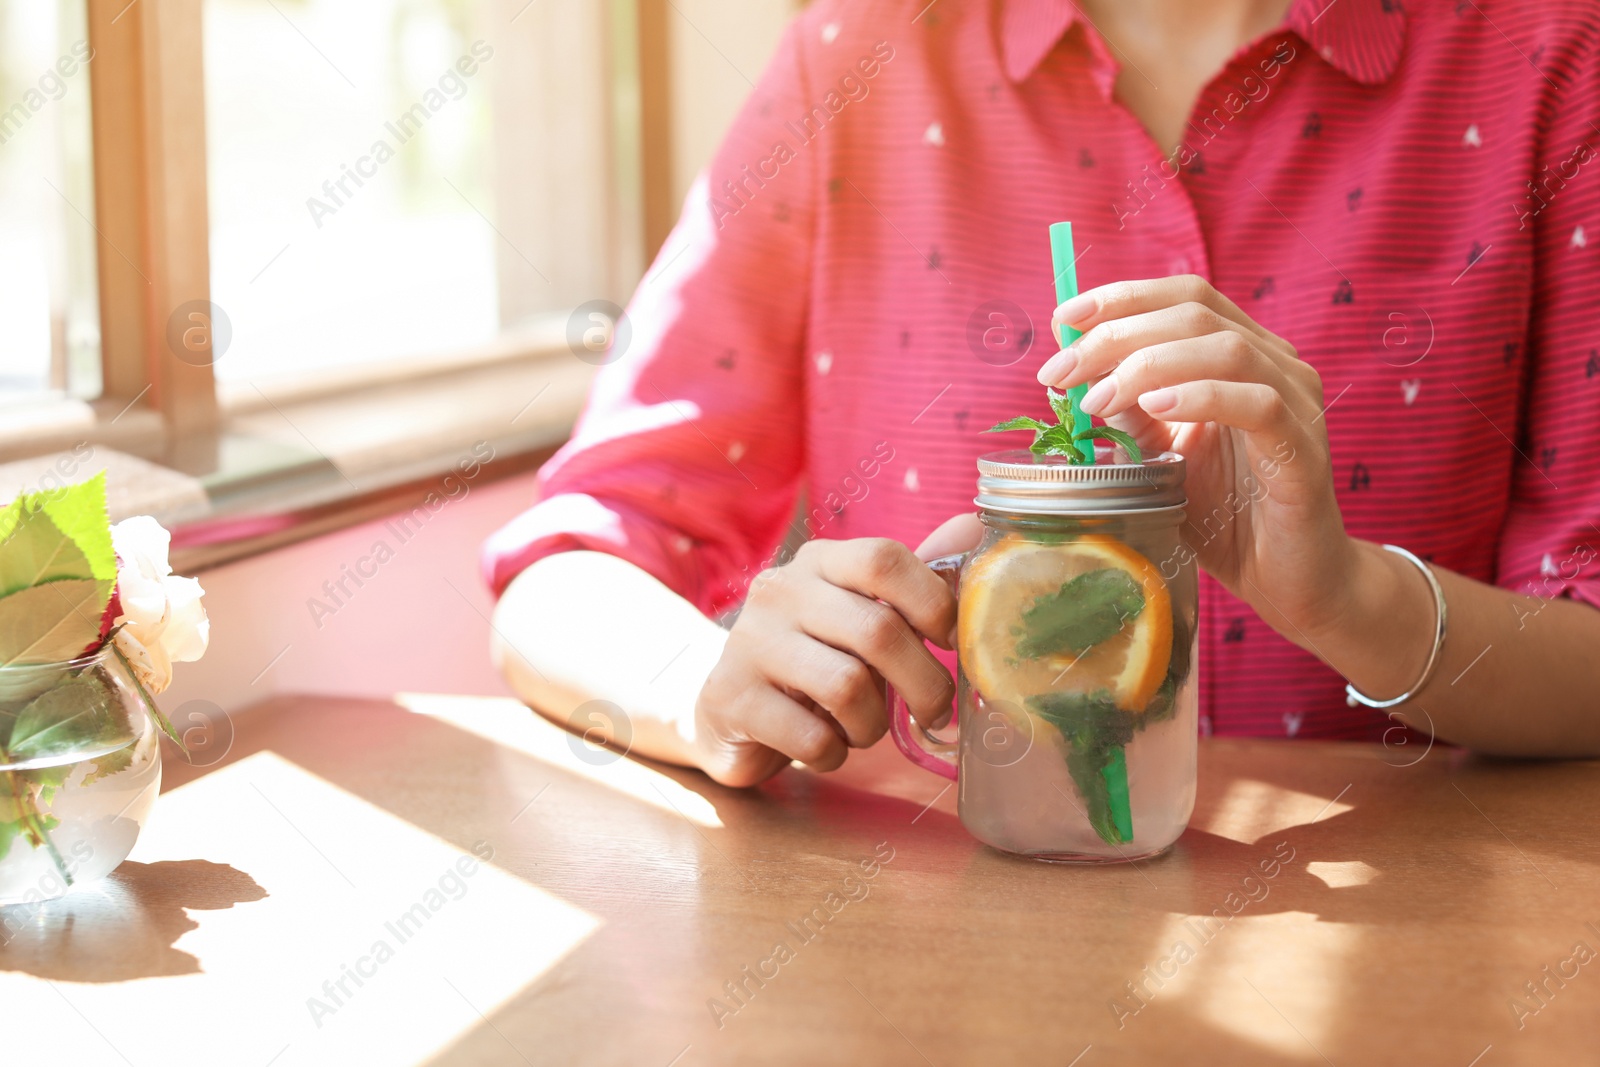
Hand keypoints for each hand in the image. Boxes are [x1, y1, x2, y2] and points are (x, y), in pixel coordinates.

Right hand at [692, 525, 972, 786]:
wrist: (727, 708)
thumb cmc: (814, 657)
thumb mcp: (861, 614)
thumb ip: (914, 580)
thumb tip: (974, 528)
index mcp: (819, 561)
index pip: (884, 559)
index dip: (932, 603)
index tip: (950, 644)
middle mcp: (780, 591)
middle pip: (878, 631)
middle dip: (924, 683)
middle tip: (934, 711)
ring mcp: (750, 642)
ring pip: (847, 687)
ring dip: (873, 724)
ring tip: (864, 728)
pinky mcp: (731, 698)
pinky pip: (812, 737)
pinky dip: (834, 753)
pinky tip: (826, 745)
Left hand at [1037, 275, 1354, 645]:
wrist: (1289, 578)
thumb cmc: (1227, 514)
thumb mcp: (1162, 454)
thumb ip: (1131, 411)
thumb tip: (1077, 376)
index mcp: (1241, 354)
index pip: (1184, 296)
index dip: (1121, 298)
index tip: (1062, 319)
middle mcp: (1276, 364)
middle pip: (1194, 313)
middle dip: (1116, 335)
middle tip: (1060, 371)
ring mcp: (1296, 401)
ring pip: (1224, 348)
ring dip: (1148, 365)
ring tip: (1097, 399)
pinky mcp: (1303, 448)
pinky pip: (1258, 403)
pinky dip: (1200, 396)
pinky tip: (1155, 408)